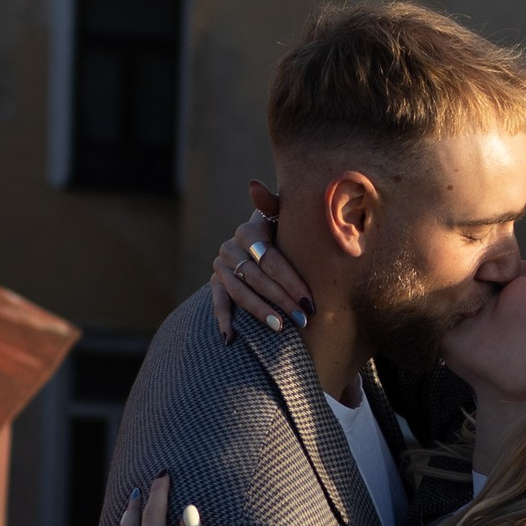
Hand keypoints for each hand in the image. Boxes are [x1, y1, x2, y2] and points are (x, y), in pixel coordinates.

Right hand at [208, 183, 312, 337]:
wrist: (262, 240)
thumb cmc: (283, 230)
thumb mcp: (282, 214)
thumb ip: (274, 203)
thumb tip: (253, 185)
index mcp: (249, 230)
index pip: (270, 259)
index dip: (290, 281)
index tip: (309, 301)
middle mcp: (230, 247)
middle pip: (258, 278)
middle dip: (282, 300)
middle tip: (303, 319)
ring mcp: (221, 266)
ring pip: (240, 292)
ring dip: (260, 312)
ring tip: (281, 329)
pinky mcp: (215, 283)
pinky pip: (218, 303)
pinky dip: (223, 321)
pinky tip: (232, 339)